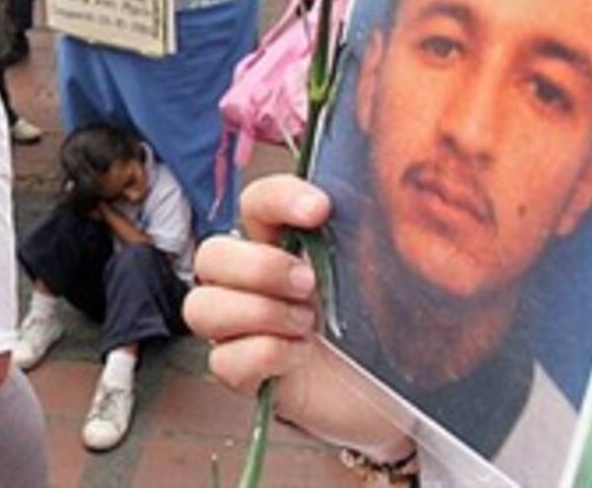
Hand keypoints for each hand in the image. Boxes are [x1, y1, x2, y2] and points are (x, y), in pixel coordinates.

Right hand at [184, 175, 415, 459]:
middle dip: (259, 266)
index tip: (320, 209)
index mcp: (278, 244)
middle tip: (307, 284)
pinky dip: (263, 355)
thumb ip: (366, 235)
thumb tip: (388, 198)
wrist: (390, 395)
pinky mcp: (243, 373)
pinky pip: (223, 360)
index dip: (279, 199)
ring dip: (257, 313)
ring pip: (201, 308)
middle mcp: (248, 282)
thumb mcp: (377, 273)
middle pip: (209, 255)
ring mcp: (239, 329)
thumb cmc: (378, 328)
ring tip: (305, 325)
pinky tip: (299, 356)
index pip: (255, 202)